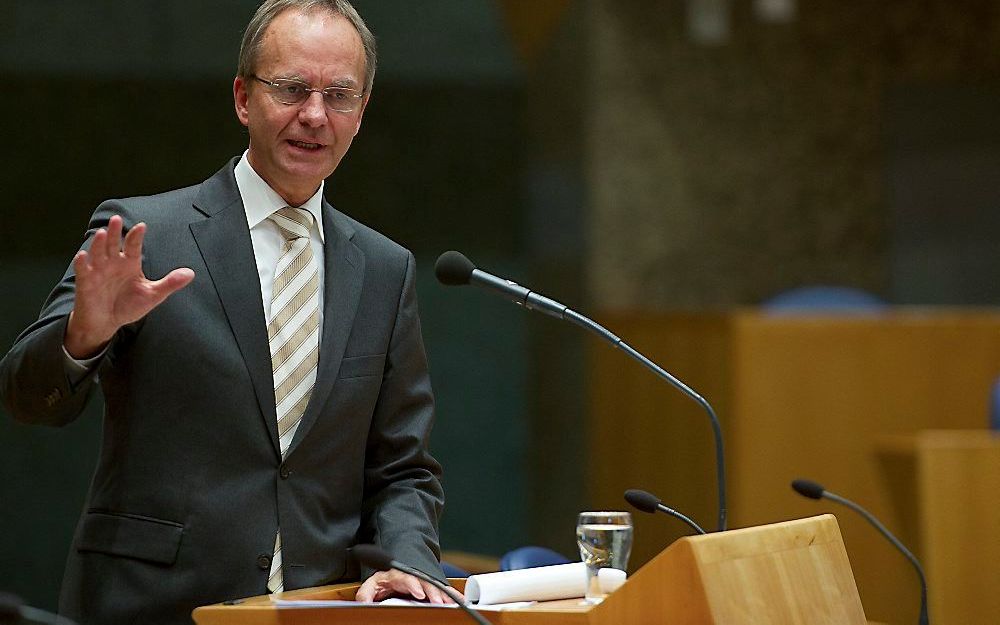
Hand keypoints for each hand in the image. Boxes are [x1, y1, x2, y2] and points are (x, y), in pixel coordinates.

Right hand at [65, 215, 193, 357]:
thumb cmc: (129, 305)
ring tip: (102, 233)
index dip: (136, 236)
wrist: (107, 322)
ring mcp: (98, 271)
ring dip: (99, 243)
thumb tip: (191, 273)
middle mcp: (113, 263)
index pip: (133, 246)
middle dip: (115, 232)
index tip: (142, 226)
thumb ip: (170, 283)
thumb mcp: (153, 295)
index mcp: (130, 263)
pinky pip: (83, 270)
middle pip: (113, 244)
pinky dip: (82, 263)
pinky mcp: (86, 282)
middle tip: (116, 219)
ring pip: (98, 253)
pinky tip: (83, 255)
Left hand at [355, 570, 460, 604]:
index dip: (414, 584)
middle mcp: (413, 576)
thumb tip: (363, 602)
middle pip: (425, 582)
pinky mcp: (429, 587)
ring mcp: (422, 581)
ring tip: (453, 603)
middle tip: (440, 602)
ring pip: (435, 585)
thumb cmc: (383, 580)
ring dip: (444, 594)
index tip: (420, 593)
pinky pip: (442, 589)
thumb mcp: (371, 584)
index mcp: (398, 574)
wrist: (393, 572)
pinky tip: (459, 600)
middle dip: (433, 591)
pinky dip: (451, 594)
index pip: (406, 577)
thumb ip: (366, 593)